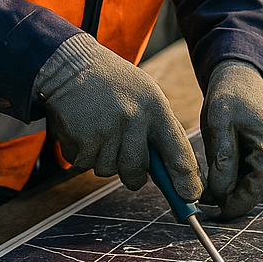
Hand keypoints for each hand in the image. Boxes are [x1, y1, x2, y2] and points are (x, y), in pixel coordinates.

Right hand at [36, 32, 201, 198]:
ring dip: (103, 158)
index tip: (191, 196)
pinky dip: (81, 153)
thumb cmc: (115, 84)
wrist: (71, 65)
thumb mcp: (146, 95)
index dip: (185, 178)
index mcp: (155, 107)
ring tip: (100, 129)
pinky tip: (83, 129)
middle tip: (123, 154)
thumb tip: (175, 173)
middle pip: (136, 172)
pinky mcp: (81, 139)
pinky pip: (84, 164)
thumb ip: (160, 130)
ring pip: (108, 170)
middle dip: (132, 173)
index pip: (176, 150)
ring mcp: (106, 130)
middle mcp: (133, 120)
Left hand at [200, 60, 262, 217]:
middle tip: (205, 197)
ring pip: (260, 186)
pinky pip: (258, 175)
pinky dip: (240, 180)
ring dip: (236, 190)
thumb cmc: (228, 96)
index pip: (258, 189)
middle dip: (234, 199)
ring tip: (210, 184)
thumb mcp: (218, 122)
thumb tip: (221, 193)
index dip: (236, 204)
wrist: (242, 75)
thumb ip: (222, 158)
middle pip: (260, 192)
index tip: (211, 209)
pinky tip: (221, 172)